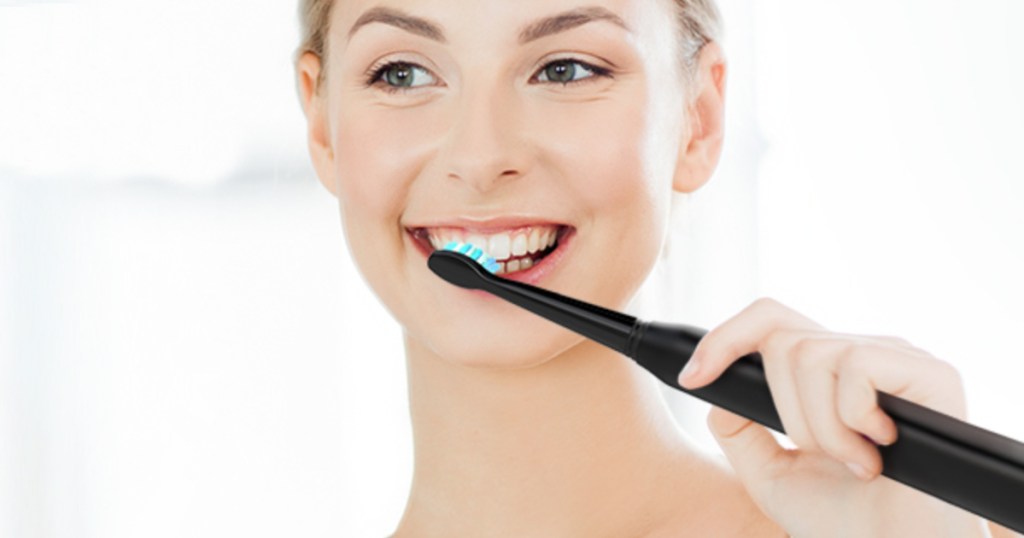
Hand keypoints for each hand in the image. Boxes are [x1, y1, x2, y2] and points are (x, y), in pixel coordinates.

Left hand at [677, 297, 991, 537]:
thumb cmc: (843, 522)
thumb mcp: (769, 472)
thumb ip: (738, 426)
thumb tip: (720, 382)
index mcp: (831, 373)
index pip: (770, 321)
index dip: (724, 338)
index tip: (691, 379)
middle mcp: (865, 354)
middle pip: (783, 340)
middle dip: (787, 412)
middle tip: (822, 455)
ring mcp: (900, 360)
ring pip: (812, 354)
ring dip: (821, 426)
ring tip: (854, 462)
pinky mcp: (932, 375)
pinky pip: (856, 366)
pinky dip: (852, 420)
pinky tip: (877, 453)